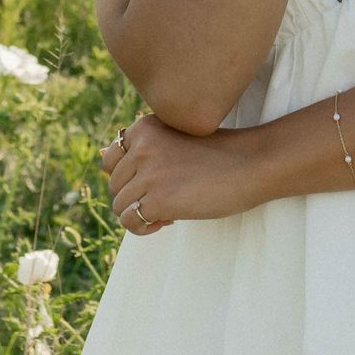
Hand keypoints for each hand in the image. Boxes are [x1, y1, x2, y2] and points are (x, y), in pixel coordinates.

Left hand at [97, 109, 260, 232]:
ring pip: (119, 205)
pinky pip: (129, 222)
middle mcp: (141, 146)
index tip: (157, 180)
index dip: (131, 175)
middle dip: (136, 196)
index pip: (111, 158)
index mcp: (144, 127)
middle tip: (168, 197)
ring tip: (170, 210)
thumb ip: (144, 147)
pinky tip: (168, 221)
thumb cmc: (219, 154)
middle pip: (114, 184)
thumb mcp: (175, 138)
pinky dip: (143, 228)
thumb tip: (101, 158)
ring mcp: (148, 172)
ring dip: (141, 213)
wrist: (253, 164)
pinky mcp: (157, 199)